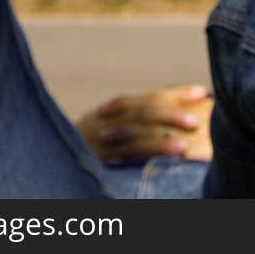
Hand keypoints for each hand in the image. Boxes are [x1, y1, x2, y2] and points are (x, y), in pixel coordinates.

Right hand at [76, 85, 213, 163]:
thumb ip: (139, 119)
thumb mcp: (111, 125)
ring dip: (162, 138)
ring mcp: (102, 139)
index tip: (201, 92)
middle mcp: (108, 120)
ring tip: (186, 142)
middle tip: (198, 118)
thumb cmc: (90, 144)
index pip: (149, 97)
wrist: (52, 159)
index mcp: (115, 110)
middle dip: (172, 111)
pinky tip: (166, 161)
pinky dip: (146, 157)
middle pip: (143, 111)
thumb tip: (178, 114)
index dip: (175, 94)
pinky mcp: (99, 159)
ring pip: (134, 134)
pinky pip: (124, 158)